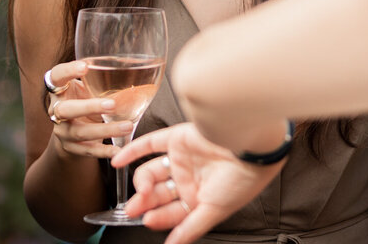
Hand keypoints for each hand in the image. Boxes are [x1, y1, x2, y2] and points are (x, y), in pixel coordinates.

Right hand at [44, 60, 135, 159]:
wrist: (71, 131)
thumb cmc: (83, 101)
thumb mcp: (88, 88)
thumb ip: (101, 80)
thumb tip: (136, 67)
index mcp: (60, 90)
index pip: (56, 76)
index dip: (68, 71)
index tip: (85, 66)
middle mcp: (57, 111)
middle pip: (66, 109)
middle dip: (89, 107)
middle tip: (112, 104)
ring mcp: (62, 131)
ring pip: (80, 132)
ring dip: (105, 130)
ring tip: (127, 126)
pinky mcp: (71, 148)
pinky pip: (87, 150)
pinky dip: (104, 151)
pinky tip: (119, 151)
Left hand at [112, 123, 284, 243]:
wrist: (250, 145)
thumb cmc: (240, 180)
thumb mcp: (214, 210)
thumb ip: (191, 228)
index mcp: (199, 197)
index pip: (171, 212)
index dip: (159, 217)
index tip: (148, 220)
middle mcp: (189, 178)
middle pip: (158, 193)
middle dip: (144, 202)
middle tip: (134, 209)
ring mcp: (182, 158)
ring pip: (152, 171)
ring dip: (140, 182)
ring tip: (141, 188)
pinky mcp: (178, 138)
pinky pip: (150, 144)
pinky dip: (132, 151)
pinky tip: (117, 160)